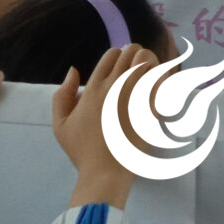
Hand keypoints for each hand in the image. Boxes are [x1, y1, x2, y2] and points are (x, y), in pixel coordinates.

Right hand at [54, 45, 155, 209]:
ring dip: (150, 61)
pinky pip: (163, 78)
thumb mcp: (60, 124)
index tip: (119, 67)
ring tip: (148, 72)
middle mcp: (116, 87)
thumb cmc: (82, 150)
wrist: (104, 171)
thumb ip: (62, 95)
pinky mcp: (152, 106)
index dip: (117, 55)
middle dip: (135, 55)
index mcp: (94, 88)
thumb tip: (73, 69)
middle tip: (135, 68)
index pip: (112, 54)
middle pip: (132, 51)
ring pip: (149, 59)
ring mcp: (136, 95)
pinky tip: (160, 82)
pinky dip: (163, 75)